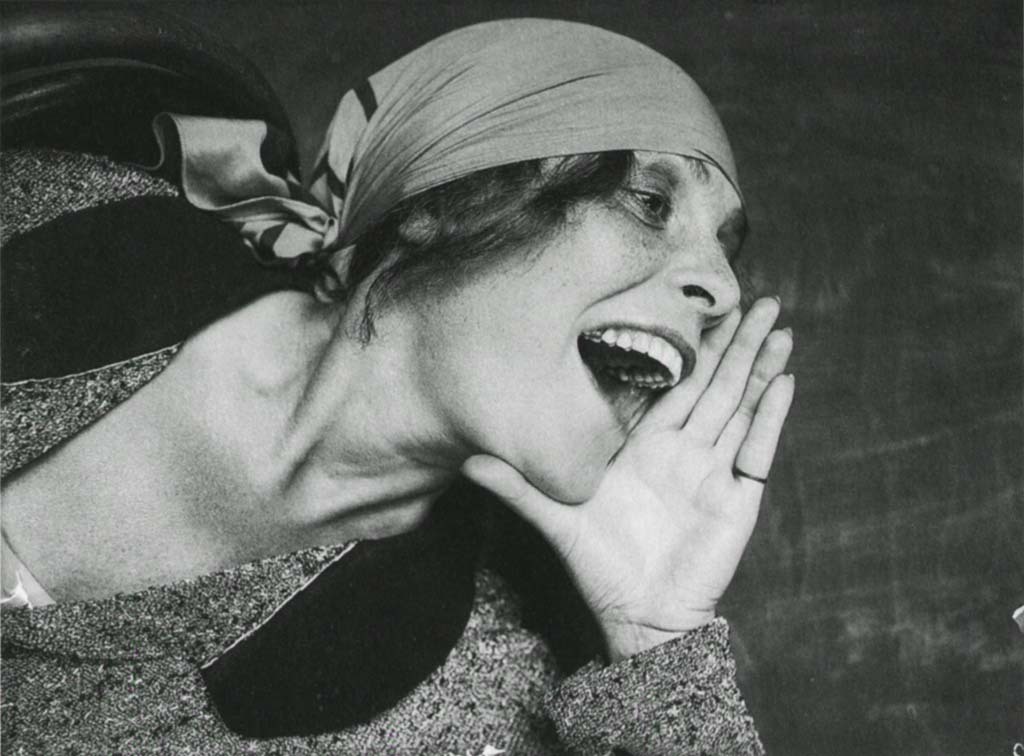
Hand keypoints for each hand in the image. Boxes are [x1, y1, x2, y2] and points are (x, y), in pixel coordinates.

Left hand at [462, 297, 793, 660]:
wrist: (638, 616)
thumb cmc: (599, 568)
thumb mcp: (555, 518)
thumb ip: (517, 486)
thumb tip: (466, 460)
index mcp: (646, 445)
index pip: (672, 384)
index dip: (688, 346)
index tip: (699, 306)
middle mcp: (684, 450)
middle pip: (714, 384)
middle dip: (736, 341)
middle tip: (758, 297)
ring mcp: (714, 471)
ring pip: (741, 405)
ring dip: (760, 365)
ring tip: (779, 325)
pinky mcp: (739, 496)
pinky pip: (758, 448)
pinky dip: (772, 415)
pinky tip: (785, 379)